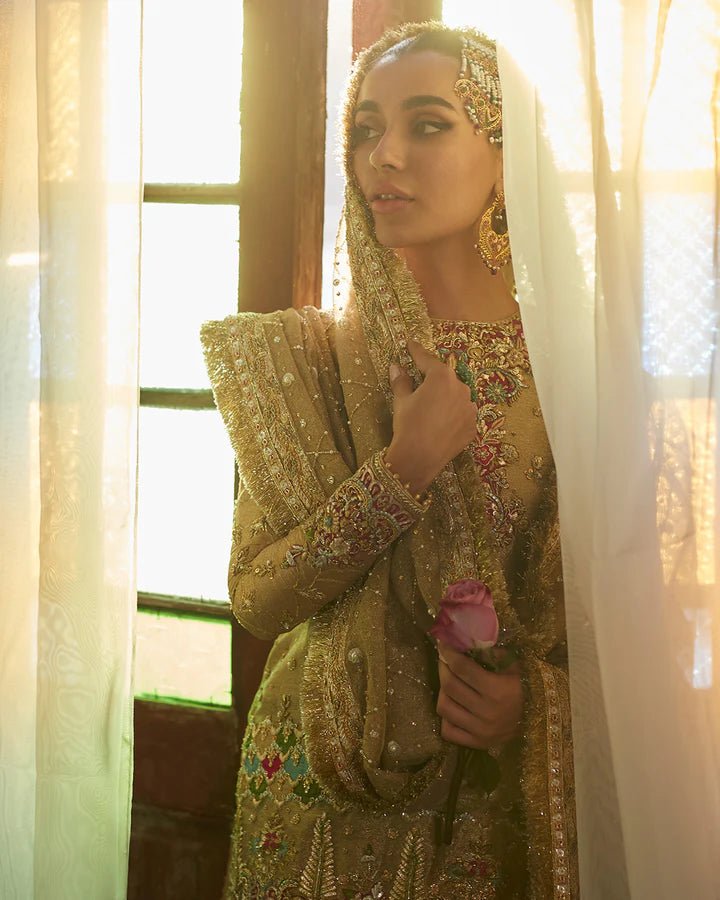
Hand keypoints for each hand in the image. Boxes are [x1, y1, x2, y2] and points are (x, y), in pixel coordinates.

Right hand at [385, 340, 477, 494]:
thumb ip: (401, 381)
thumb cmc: (408, 425)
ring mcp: (470, 407)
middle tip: (420, 383)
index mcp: (441, 376)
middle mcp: (460, 387)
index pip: (427, 359)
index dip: (417, 351)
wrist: (419, 459)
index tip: (411, 344)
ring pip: (456, 395)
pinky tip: (442, 423)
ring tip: (432, 408)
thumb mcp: (401, 401)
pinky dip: (453, 414)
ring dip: (446, 397)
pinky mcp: (473, 425)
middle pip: (445, 377)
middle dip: (433, 379)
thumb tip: (396, 367)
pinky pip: (462, 414)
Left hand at [436, 641, 523, 749]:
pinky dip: (446, 718)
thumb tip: (463, 643)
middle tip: (444, 660)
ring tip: (449, 683)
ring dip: (442, 691)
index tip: (443, 644)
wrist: (540, 719)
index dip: (448, 653)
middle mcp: (486, 712)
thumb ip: (489, 653)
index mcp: (497, 689)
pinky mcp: (477, 744)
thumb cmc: (524, 686)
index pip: (461, 668)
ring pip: (444, 707)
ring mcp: (480, 731)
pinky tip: (454, 706)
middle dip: (443, 667)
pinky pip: (448, 731)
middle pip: (449, 685)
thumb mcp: (513, 664)